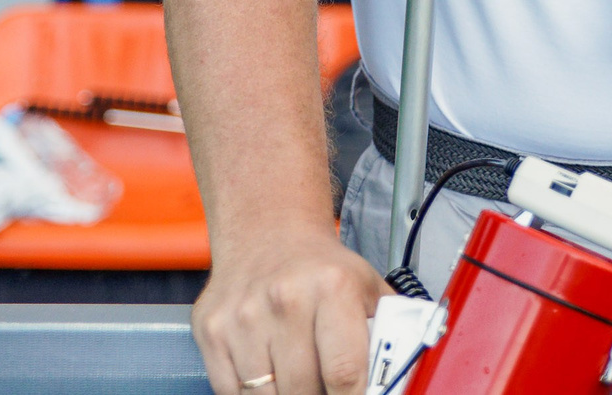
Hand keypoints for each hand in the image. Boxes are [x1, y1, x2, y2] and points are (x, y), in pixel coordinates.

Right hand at [189, 221, 386, 394]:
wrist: (267, 233)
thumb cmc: (322, 268)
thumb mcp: (367, 287)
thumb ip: (390, 330)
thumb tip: (399, 378)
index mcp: (332, 287)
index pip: (344, 371)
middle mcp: (285, 300)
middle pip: (302, 389)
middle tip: (326, 392)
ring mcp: (243, 317)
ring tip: (300, 383)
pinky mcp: (212, 330)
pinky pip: (230, 391)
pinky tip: (270, 380)